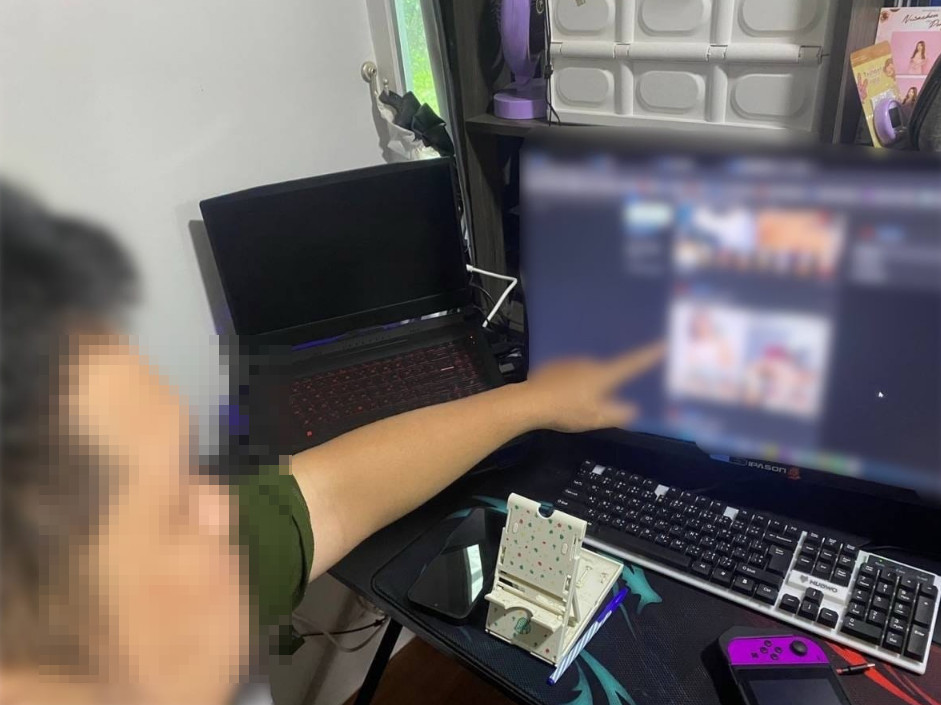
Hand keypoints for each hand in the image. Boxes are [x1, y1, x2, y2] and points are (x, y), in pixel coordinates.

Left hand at [519, 341, 664, 432]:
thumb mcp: (597, 417)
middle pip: (606, 372)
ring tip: (573, 405)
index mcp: (603, 374)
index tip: (663, 344)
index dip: (648, 355)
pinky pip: (568, 375)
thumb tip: (634, 409)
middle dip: (606, 385)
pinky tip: (559, 399)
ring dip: (585, 385)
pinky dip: (568, 385)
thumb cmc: (567, 411)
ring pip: (585, 374)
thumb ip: (619, 413)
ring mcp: (569, 362)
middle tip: (597, 404)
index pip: (632, 363)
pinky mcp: (552, 366)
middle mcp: (589, 362)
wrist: (530, 402)